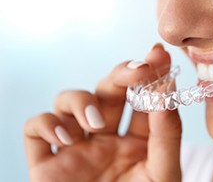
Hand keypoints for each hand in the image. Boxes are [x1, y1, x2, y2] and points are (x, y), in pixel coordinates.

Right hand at [24, 44, 181, 181]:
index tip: (159, 54)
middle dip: (122, 73)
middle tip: (138, 71)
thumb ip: (166, 136)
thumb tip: (166, 93)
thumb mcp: (163, 174)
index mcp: (138, 140)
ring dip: (82, 100)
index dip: (151, 73)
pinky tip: (67, 137)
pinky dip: (47, 123)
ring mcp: (75, 149)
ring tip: (98, 123)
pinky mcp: (46, 164)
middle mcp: (106, 139)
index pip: (143, 97)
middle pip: (108, 89)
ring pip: (69, 100)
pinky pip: (35, 128)